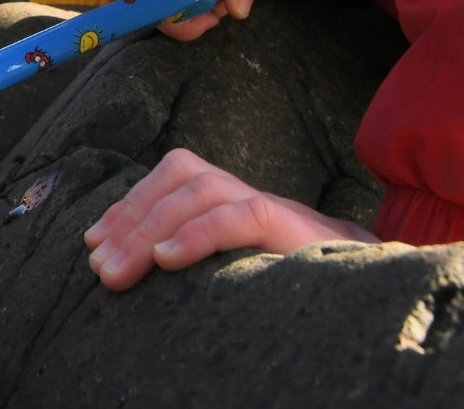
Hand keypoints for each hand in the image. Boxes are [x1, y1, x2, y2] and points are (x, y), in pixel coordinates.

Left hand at [82, 148, 375, 289]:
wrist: (371, 284)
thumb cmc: (292, 282)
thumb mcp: (235, 268)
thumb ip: (196, 257)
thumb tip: (133, 271)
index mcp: (228, 199)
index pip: (169, 179)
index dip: (128, 205)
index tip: (92, 242)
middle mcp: (245, 193)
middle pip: (177, 179)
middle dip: (130, 220)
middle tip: (99, 266)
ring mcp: (269, 205)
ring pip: (199, 191)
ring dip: (150, 228)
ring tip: (119, 269)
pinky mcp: (289, 225)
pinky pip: (239, 216)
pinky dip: (197, 234)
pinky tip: (166, 262)